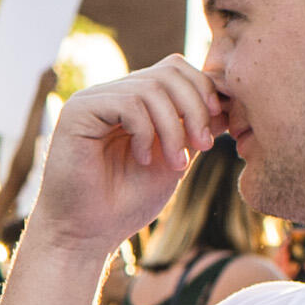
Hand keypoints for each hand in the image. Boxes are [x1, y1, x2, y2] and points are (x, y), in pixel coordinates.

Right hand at [32, 58, 219, 253]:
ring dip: (173, 128)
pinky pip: (127, 102)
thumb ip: (193, 129)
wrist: (87, 234)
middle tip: (203, 146)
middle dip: (195, 107)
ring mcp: (93, 100)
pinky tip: (143, 159)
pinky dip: (145, 131)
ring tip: (176, 163)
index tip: (216, 128)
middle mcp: (113, 93)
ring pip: (151, 87)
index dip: (202, 91)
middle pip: (168, 71)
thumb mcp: (175, 159)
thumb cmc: (126, 203)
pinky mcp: (78, 112)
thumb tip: (226, 103)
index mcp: (134, 101)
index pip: (175, 70)